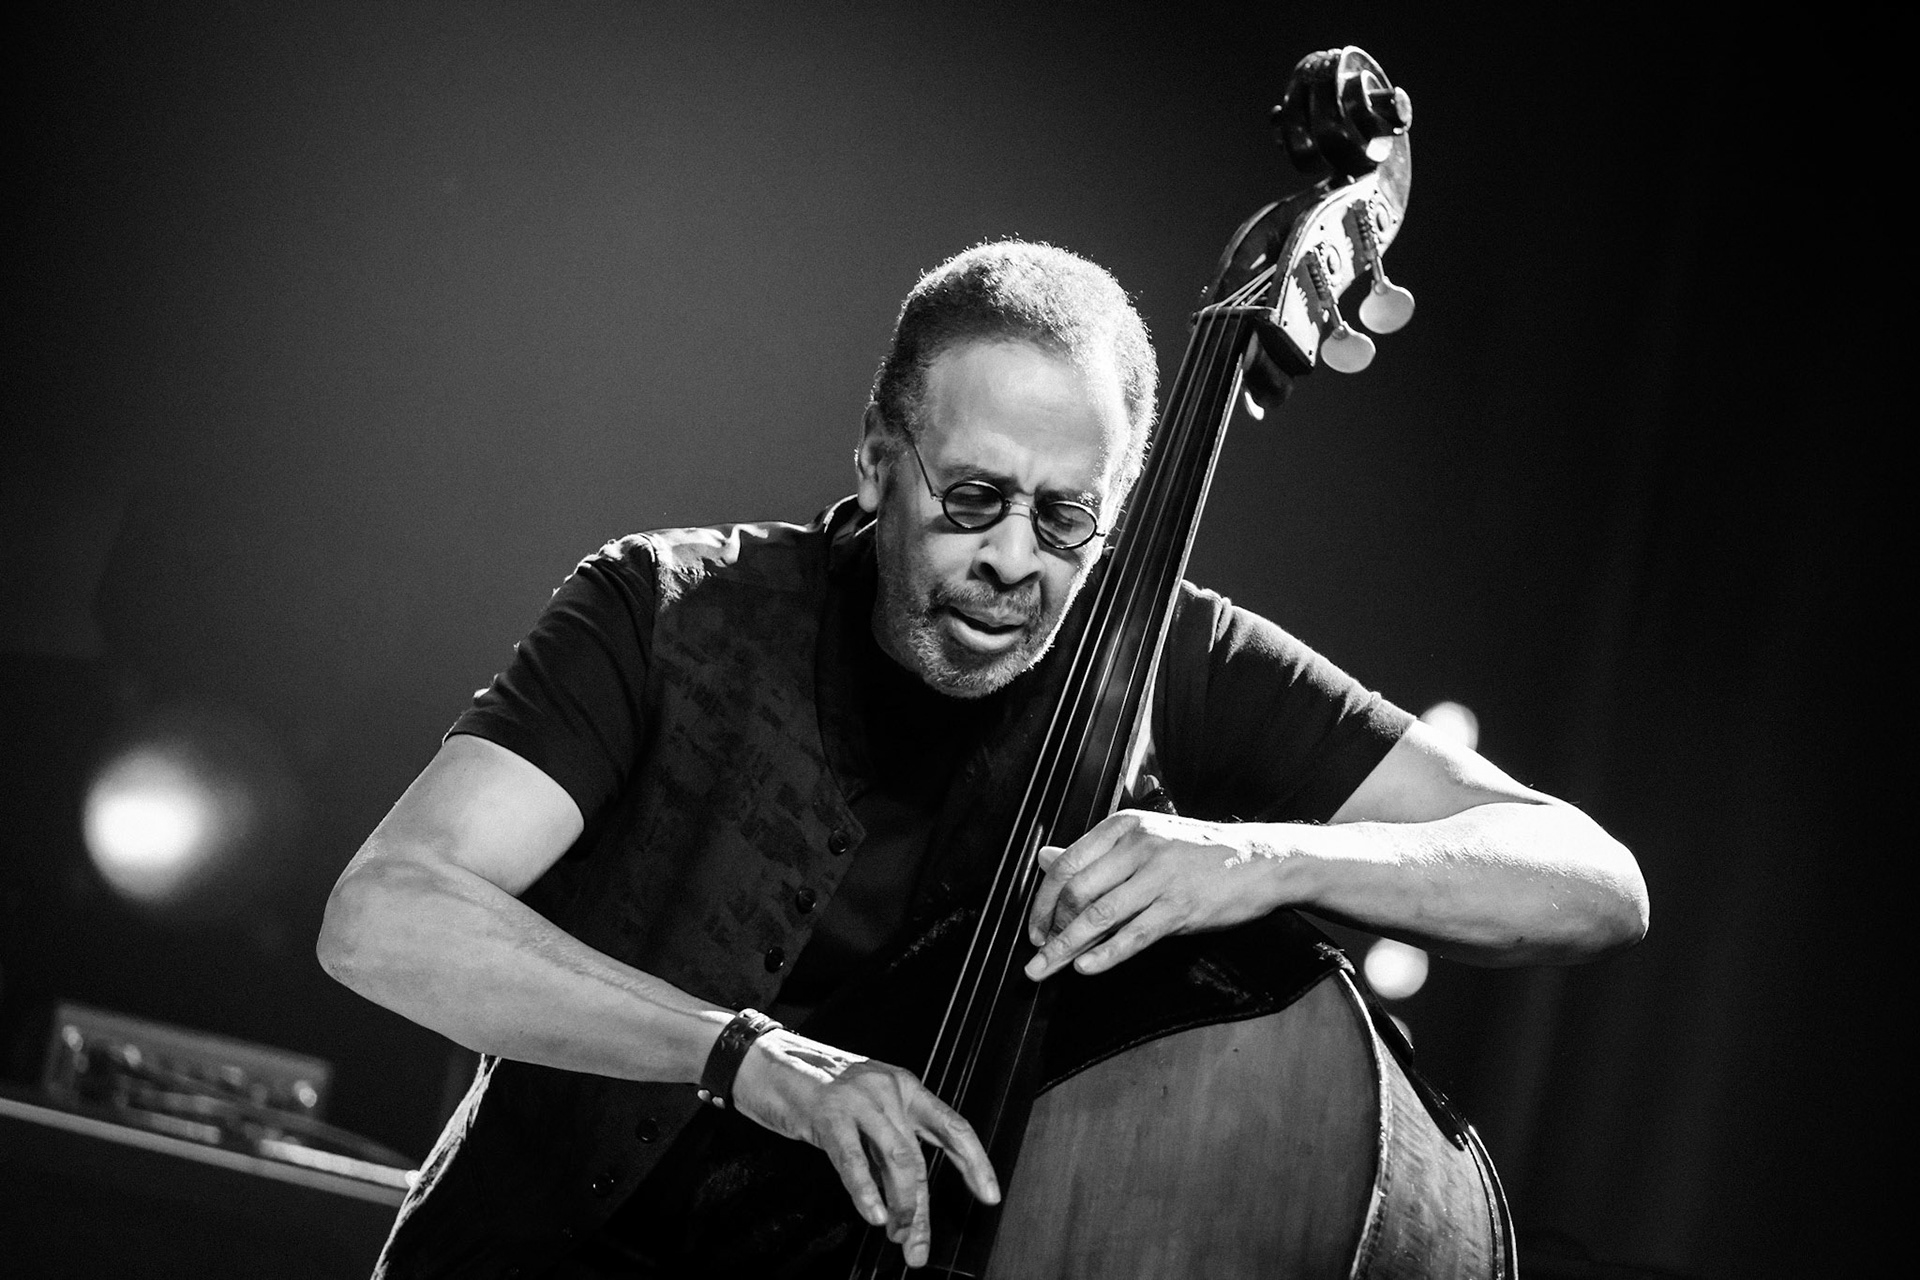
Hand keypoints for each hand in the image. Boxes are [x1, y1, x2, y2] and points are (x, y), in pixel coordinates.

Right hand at [729, 1029, 999, 1268]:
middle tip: (918, 1248)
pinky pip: (853, 1159)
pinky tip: (872, 1214)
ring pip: (897, 1160)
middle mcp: (888, 1089)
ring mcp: (859, 1098)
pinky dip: (865, 1191)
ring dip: (902, 1207)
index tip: (990, 1195)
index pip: (953, 1126)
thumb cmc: (813, 1091)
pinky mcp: (828, 1112)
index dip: (975, 1162)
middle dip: (922, 1210)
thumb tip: (904, 1201)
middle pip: (920, 1158)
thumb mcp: (862, 1114)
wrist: (764, 1063)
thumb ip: (884, 1148)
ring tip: (898, 1237)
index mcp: (904, 1087)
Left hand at [1024, 809, 1285, 979]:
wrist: (1257, 861)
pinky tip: (1085, 968)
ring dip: (1065, 947)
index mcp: (1124, 828)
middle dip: (1049, 928)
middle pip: (1076, 892)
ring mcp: (1160, 878)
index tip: (1034, 927)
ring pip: (1098, 916)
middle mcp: (1138, 848)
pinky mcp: (1180, 908)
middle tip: (1037, 954)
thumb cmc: (1196, 853)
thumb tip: (1043, 858)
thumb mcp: (1143, 840)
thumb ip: (1093, 854)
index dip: (1042, 901)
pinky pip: (1133, 936)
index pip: (1067, 865)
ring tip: (1045, 968)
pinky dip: (1104, 955)